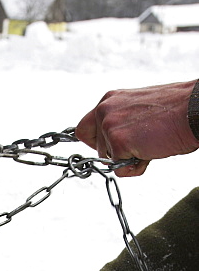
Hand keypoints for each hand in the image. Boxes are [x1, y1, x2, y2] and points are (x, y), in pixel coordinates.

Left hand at [75, 80, 198, 176]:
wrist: (193, 111)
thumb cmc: (175, 113)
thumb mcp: (139, 111)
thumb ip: (121, 122)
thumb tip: (111, 143)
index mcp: (110, 100)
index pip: (83, 129)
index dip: (97, 143)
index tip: (112, 147)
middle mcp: (104, 109)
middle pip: (96, 150)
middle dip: (116, 154)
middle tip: (143, 142)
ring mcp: (108, 125)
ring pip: (108, 161)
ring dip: (129, 159)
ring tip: (151, 142)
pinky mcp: (117, 141)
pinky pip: (121, 170)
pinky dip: (137, 168)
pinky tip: (152, 150)